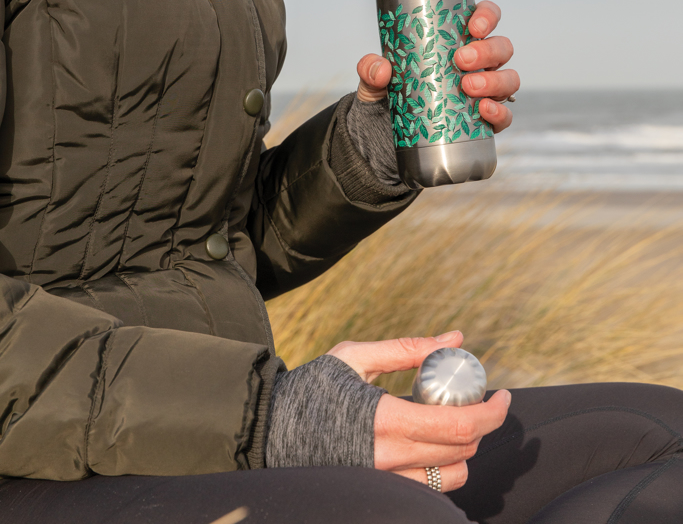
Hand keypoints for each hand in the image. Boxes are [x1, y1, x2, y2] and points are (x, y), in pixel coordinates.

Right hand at [327, 333, 510, 490]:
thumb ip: (409, 349)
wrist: (271, 431)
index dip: (491, 413)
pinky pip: (428, 488)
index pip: (457, 426)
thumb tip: (455, 338)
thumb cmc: (313, 387)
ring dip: (465, 450)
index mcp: (384, 419)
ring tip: (454, 421)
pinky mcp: (379, 491)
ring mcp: (383, 481)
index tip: (503, 395)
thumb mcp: (356, 356)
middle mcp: (387, 458)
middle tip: (479, 400)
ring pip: (451, 477)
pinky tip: (434, 443)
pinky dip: (443, 466)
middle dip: (483, 425)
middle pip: (461, 452)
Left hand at [356, 0, 518, 132]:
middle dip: (487, 50)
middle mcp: (479, 65)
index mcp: (458, 42)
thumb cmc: (390, 95)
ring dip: (495, 80)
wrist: (387, 137)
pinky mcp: (485, 122)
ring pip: (509, 79)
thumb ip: (371, 69)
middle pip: (502, 48)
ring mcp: (485, 93)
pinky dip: (499, 112)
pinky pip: (505, 115)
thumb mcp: (374, 80)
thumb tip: (382, 68)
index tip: (473, 26)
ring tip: (468, 87)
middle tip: (461, 60)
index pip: (485, 19)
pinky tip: (483, 110)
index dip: (487, 16)